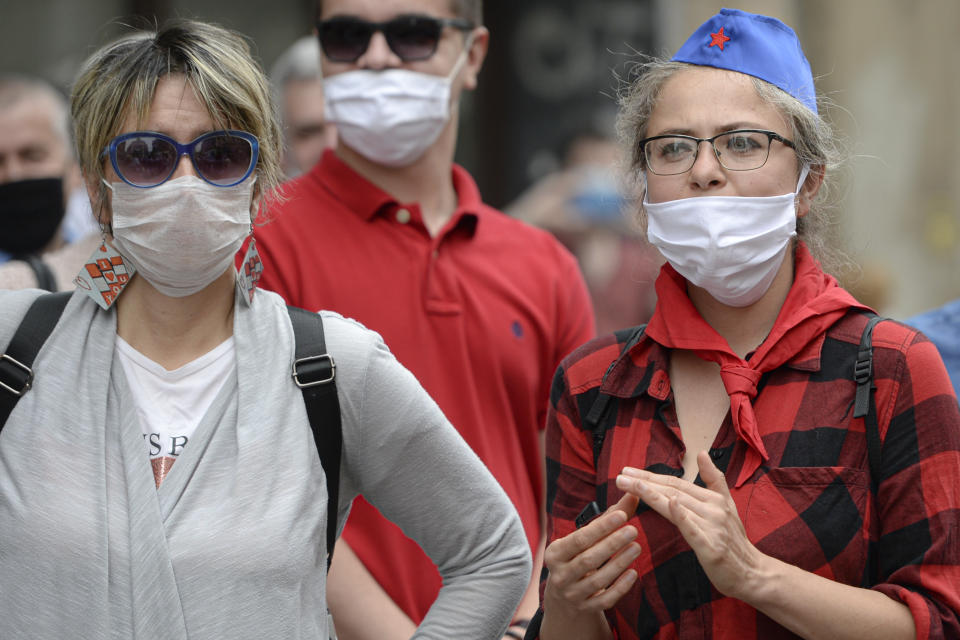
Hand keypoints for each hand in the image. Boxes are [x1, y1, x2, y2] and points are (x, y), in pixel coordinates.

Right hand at [542, 492, 641, 618]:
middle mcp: (560, 575)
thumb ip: (608, 517)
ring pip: (598, 580)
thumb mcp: (584, 539)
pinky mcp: (585, 609)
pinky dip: (620, 587)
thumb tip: (632, 493)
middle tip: (634, 530)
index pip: (579, 539)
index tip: (622, 516)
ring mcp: (572, 595)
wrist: (564, 597)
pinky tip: (634, 573)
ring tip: (637, 547)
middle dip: (612, 544)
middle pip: (588, 559)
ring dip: (619, 563)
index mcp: (555, 554)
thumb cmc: (578, 556)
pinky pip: (605, 600)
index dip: (601, 528)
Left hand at [616, 451, 763, 599]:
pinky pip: (692, 528)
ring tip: (628, 485)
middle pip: (673, 491)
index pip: (676, 483)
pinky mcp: (711, 547)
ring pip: (677, 505)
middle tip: (620, 475)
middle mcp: (712, 509)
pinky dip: (681, 514)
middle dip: (644, 481)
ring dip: (650, 493)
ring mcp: (712, 527)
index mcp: (713, 499)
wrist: (753, 573)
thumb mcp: (727, 505)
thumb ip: (713, 479)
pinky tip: (668, 502)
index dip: (651, 476)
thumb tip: (702, 453)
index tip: (628, 470)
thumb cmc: (734, 540)